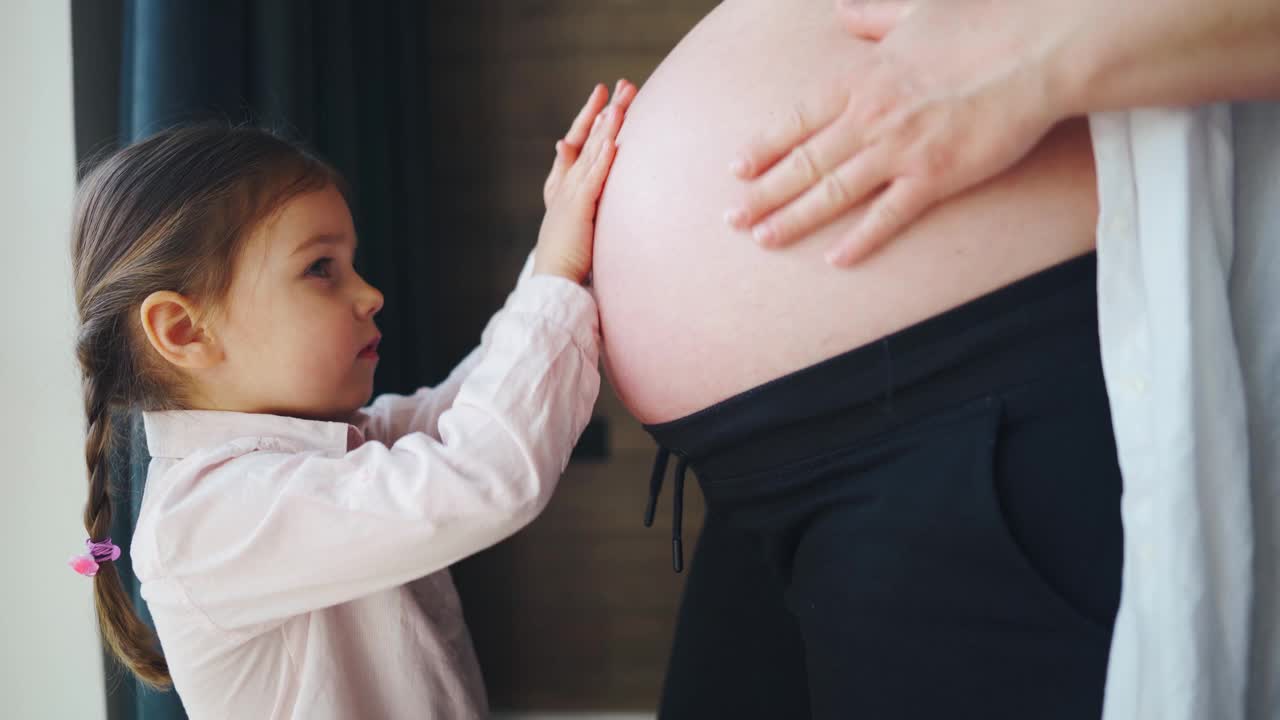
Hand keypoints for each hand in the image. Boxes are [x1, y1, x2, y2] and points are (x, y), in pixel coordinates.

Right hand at [534, 79, 636, 282]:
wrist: (552, 280)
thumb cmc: (570, 261)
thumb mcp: (582, 227)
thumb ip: (592, 209)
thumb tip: (605, 200)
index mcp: (565, 188)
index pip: (581, 146)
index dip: (594, 121)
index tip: (608, 103)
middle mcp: (566, 185)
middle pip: (588, 139)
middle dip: (605, 111)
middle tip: (622, 85)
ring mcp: (570, 193)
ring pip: (592, 152)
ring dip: (607, 125)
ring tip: (622, 101)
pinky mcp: (578, 207)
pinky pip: (594, 177)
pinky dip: (604, 157)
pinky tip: (614, 139)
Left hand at [726, 0, 1066, 265]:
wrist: (1037, 48)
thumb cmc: (981, 23)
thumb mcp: (915, 11)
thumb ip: (873, 18)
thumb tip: (843, 10)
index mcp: (860, 78)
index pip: (796, 119)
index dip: (763, 148)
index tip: (735, 170)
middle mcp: (869, 117)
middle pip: (803, 163)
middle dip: (762, 194)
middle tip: (731, 220)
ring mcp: (900, 150)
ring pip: (833, 192)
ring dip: (793, 219)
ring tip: (763, 238)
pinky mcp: (936, 177)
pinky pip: (889, 216)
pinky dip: (860, 240)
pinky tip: (834, 259)